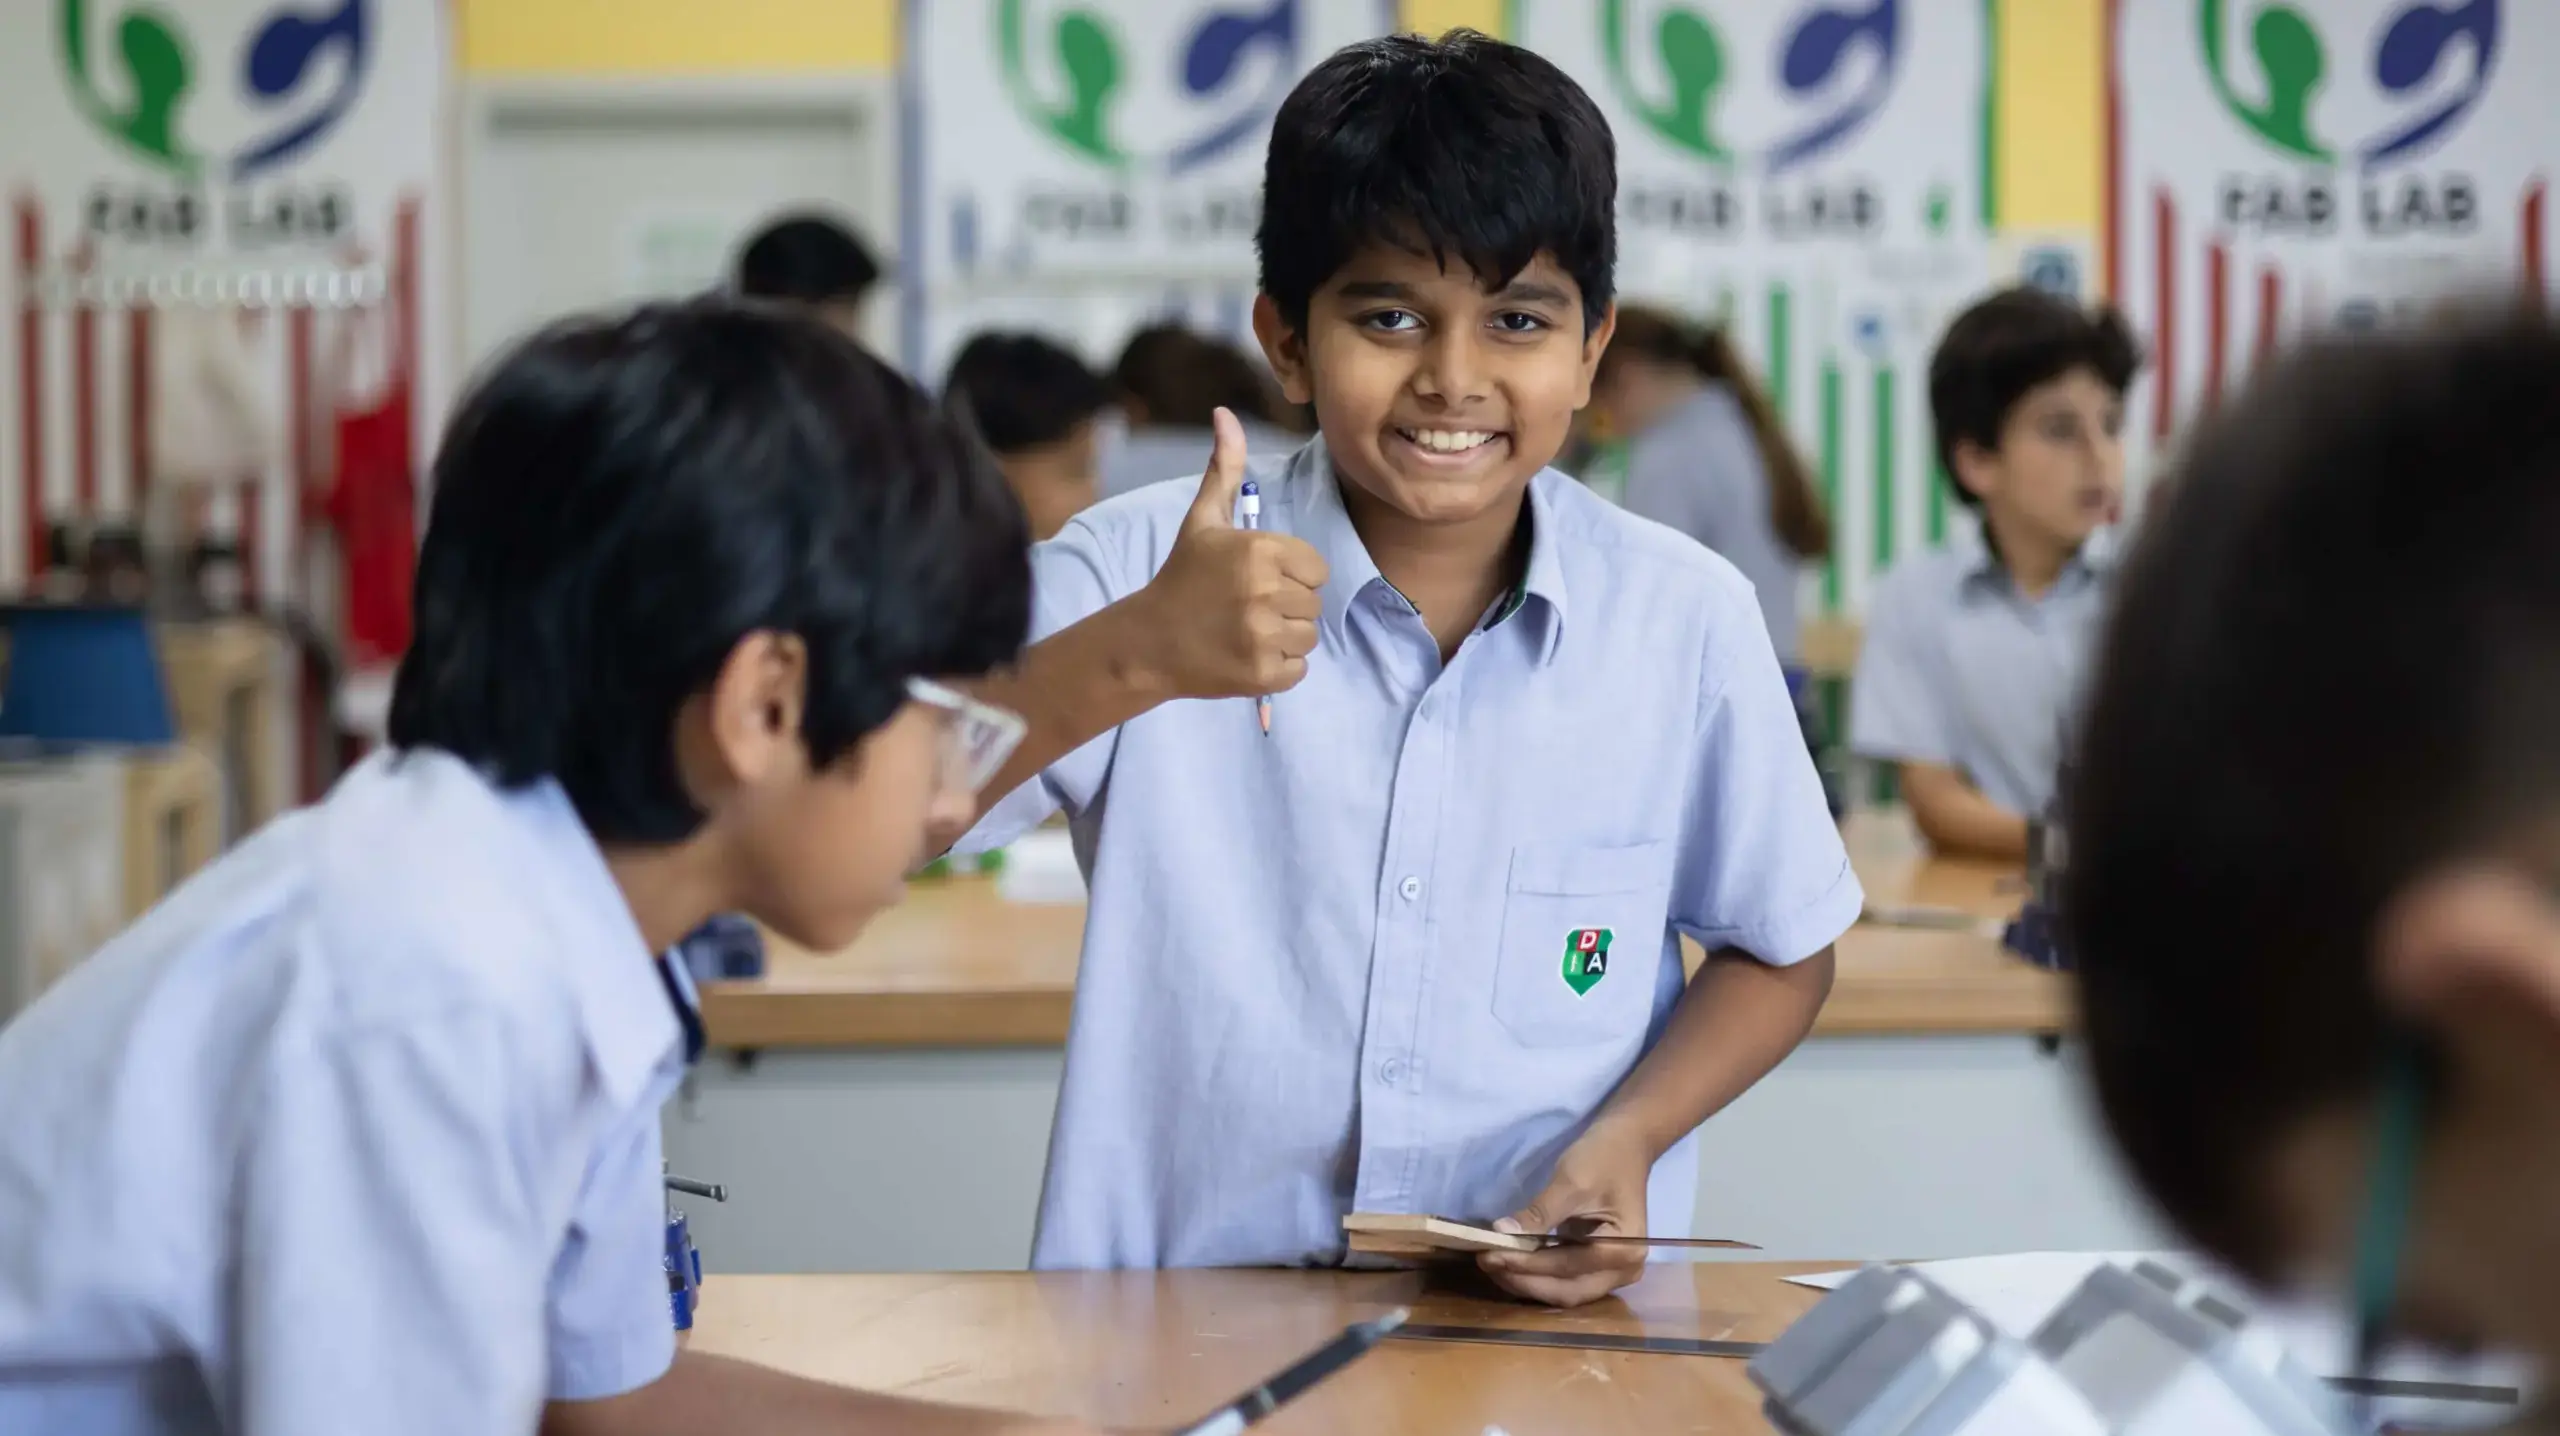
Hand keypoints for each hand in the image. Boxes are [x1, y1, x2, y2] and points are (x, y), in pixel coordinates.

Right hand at [1127, 407, 1327, 699]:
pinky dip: (1280, 667)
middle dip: (1287, 606)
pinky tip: (1247, 654)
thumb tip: (1225, 413)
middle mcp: (1265, 592)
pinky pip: (1300, 669)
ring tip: (1247, 630)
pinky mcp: (1263, 675)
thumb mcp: (1203, 519)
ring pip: (1309, 636)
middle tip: (1247, 607)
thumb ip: (1223, 468)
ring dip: (1285, 637)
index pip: (1316, 568)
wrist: (1148, 641)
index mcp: (1261, 550)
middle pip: (1313, 603)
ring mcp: (1264, 637)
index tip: (1258, 579)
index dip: (1292, 574)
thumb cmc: (1182, 576)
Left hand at [1479, 1121, 1654, 1307]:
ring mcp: (1615, 1273)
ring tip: (1494, 1265)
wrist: (1626, 1144)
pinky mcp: (1601, 1267)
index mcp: (1622, 1249)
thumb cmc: (1603, 1158)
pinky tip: (1513, 1264)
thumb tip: (1502, 1232)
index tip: (1491, 1255)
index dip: (1526, 1264)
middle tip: (1487, 1262)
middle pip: (1567, 1291)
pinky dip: (1539, 1276)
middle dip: (1524, 1280)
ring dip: (1528, 1283)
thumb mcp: (1570, 1182)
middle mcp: (1624, 1270)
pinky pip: (1567, 1281)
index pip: (1566, 1266)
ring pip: (1565, 1292)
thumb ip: (1539, 1213)